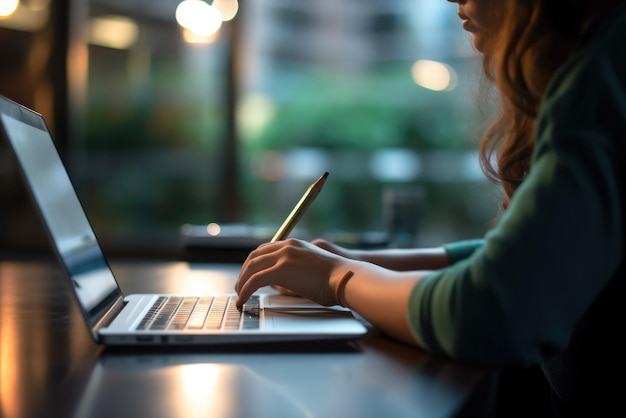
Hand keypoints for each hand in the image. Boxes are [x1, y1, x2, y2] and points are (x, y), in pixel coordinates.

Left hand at [235, 238, 349, 306]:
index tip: (249, 276)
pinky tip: (243, 299)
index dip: (254, 264)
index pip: (265, 250)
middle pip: (255, 256)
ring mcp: (284, 255)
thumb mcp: (310, 271)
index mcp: (294, 244)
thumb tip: (278, 285)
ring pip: (252, 267)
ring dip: (242, 282)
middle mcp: (287, 246)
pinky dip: (245, 289)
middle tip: (240, 287)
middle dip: (244, 272)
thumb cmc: (335, 279)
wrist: (346, 277)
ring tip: (240, 295)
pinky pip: (255, 279)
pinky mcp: (281, 269)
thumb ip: (293, 273)